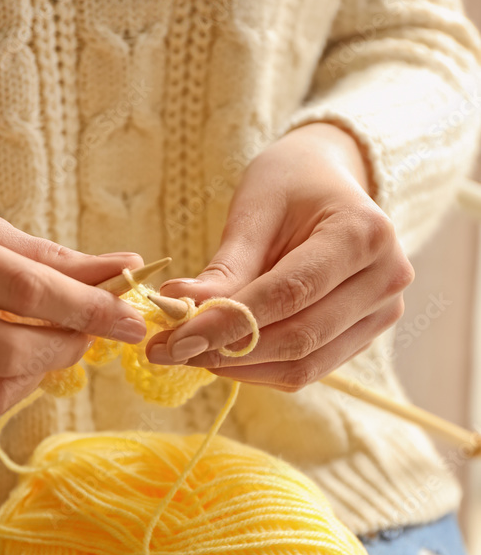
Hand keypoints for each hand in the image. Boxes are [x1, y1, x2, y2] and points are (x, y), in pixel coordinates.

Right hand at [0, 172, 145, 423]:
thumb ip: (44, 254)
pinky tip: (0, 362)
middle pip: (7, 353)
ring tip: (44, 346)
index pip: (23, 291)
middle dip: (66, 348)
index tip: (131, 319)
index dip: (88, 309)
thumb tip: (120, 271)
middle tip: (85, 332)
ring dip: (36, 377)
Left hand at [145, 123, 413, 390]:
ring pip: (304, 365)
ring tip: (190, 353)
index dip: (229, 322)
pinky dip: (259, 370)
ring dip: (240, 368)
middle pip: (300, 337)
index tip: (175, 338)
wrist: (331, 184)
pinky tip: (223, 355)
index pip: (290, 293)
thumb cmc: (291, 186)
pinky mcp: (366, 337)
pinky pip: (308, 369)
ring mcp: (382, 313)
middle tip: (169, 350)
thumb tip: (179, 307)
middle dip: (228, 351)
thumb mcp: (255, 210)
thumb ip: (225, 267)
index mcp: (363, 233)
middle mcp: (386, 278)